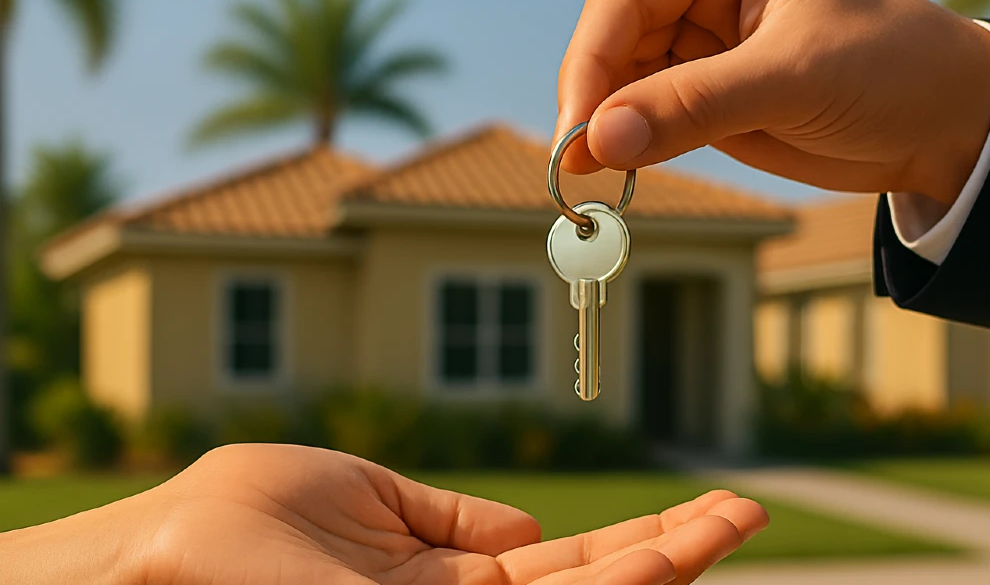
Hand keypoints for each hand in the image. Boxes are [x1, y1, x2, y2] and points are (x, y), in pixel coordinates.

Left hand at [1, 444, 767, 584]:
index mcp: (450, 582)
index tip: (704, 511)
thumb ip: (453, 518)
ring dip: (660, 571)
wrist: (156, 554)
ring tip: (727, 527)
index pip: (568, 566)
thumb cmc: (243, 519)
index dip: (638, 543)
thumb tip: (530, 529)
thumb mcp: (369, 499)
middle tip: (747, 516)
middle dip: (674, 559)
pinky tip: (659, 559)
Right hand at [556, 0, 989, 205]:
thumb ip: (695, 105)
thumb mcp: (794, 78)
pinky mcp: (708, 93)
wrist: (947, 124)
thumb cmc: (891, 68)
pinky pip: (649, 115)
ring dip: (604, 126)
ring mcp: (703, 42)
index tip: (578, 125)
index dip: (593, 58)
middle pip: (616, 37)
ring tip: (589, 174)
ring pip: (623, 80)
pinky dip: (629, 144)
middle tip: (575, 160)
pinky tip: (618, 169)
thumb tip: (601, 139)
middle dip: (592, 96)